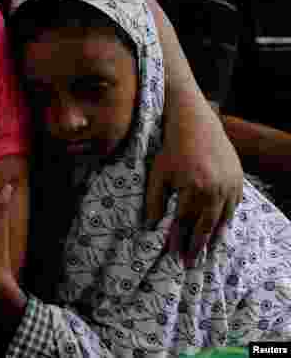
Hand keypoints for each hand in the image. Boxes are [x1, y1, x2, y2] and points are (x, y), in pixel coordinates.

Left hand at [146, 103, 242, 266]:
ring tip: (206, 252)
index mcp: (193, 189)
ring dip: (213, 237)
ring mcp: (229, 186)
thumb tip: (150, 226)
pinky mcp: (238, 181)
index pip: (184, 222)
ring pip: (222, 219)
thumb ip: (154, 201)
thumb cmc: (172, 149)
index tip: (174, 256)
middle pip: (205, 226)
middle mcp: (215, 190)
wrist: (196, 125)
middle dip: (197, 245)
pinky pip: (233, 207)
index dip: (179, 240)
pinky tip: (219, 229)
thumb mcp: (157, 173)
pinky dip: (226, 220)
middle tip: (191, 262)